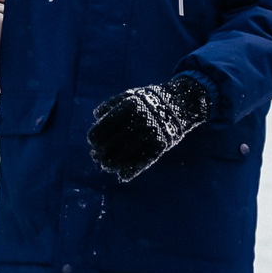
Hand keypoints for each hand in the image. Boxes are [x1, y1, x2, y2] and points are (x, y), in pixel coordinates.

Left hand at [86, 73, 211, 181]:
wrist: (178, 104)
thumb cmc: (146, 100)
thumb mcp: (129, 96)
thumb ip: (111, 105)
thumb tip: (96, 117)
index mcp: (127, 107)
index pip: (103, 128)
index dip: (94, 138)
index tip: (93, 143)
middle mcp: (137, 121)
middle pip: (110, 144)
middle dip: (100, 153)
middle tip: (96, 156)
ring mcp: (148, 135)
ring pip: (123, 156)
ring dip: (111, 164)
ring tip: (106, 166)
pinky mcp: (159, 146)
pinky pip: (141, 163)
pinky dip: (129, 172)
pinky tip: (121, 176)